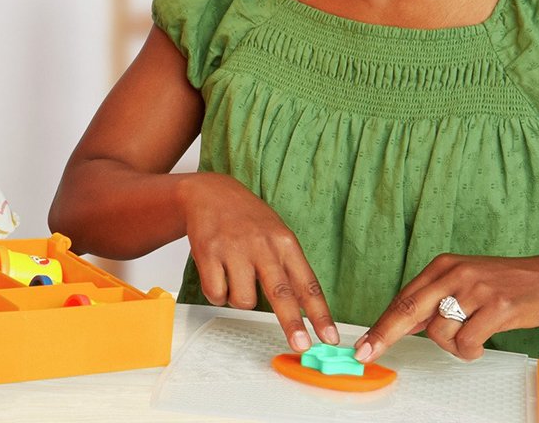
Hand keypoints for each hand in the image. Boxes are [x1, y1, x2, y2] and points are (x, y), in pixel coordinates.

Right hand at [178, 171, 339, 351]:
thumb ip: (289, 267)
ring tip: (234, 278)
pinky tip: (217, 274)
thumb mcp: (276, 234)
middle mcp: (262, 245)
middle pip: (281, 293)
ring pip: (243, 300)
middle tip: (301, 347)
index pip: (308, 284)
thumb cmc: (247, 219)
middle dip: (292, 324)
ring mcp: (234, 249)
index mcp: (285, 242)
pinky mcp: (208, 253)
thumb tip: (305, 308)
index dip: (320, 315)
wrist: (210, 192)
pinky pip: (216, 294)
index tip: (330, 338)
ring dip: (239, 299)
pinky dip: (217, 293)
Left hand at [354, 251, 538, 362]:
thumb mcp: (462, 281)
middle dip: (384, 335)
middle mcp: (453, 274)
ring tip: (472, 336)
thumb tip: (401, 325)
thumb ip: (433, 301)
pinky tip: (482, 342)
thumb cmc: (502, 283)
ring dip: (452, 345)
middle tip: (367, 353)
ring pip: (439, 331)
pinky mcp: (496, 307)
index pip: (403, 299)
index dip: (381, 324)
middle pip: (408, 309)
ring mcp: (474, 289)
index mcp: (441, 266)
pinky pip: (467, 341)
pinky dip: (470, 350)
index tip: (364, 343)